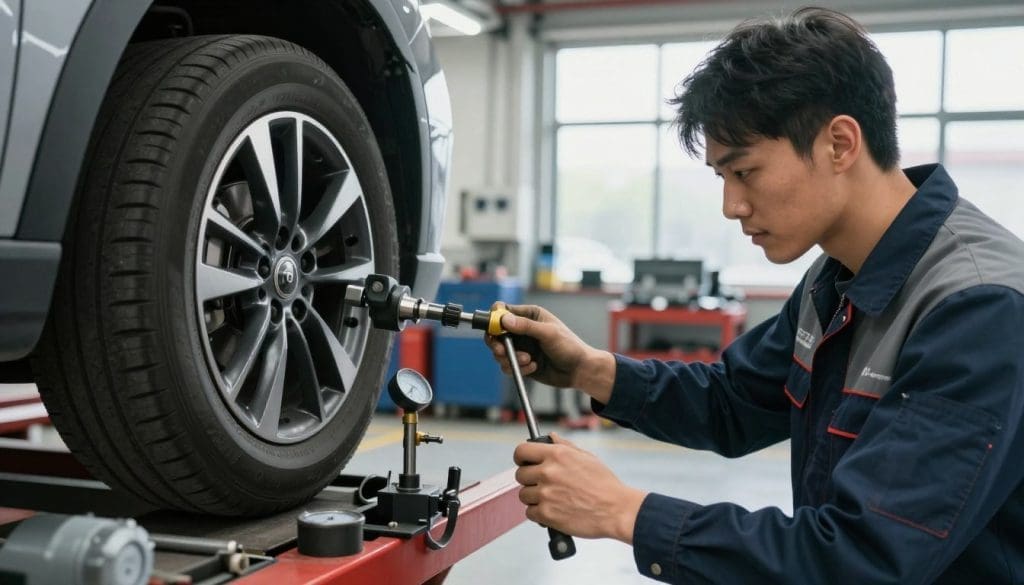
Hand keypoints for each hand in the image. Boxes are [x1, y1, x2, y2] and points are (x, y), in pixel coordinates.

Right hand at [485, 303, 615, 400]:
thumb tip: (504, 320)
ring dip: (511, 358)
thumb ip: (526, 326)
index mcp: (529, 315)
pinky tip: (534, 367)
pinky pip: (507, 365)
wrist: (579, 371)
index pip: (503, 310)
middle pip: (495, 333)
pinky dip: (518, 368)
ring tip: (528, 361)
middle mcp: (522, 329)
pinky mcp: (521, 362)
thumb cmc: (569, 347)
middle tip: (501, 351)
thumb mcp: (548, 333)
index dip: (494, 318)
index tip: (495, 329)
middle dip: (497, 344)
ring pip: (499, 352)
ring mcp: (520, 346)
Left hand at [513, 432, 646, 543]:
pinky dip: (539, 514)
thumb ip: (564, 446)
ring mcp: (546, 494)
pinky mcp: (547, 514)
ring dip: (534, 498)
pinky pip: (530, 513)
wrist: (616, 510)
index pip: (521, 451)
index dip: (521, 458)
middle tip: (543, 484)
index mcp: (557, 455)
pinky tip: (553, 510)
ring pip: (524, 495)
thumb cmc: (604, 484)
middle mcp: (548, 472)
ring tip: (552, 499)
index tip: (525, 463)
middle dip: (529, 480)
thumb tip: (550, 437)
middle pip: (520, 475)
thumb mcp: (587, 457)